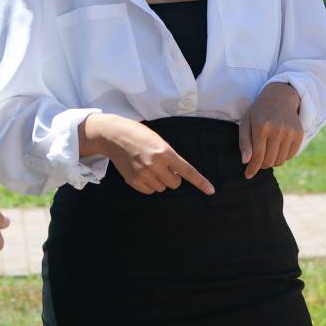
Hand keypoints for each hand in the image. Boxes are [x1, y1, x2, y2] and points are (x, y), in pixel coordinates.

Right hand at [77, 114, 214, 195]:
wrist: (114, 136)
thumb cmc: (139, 135)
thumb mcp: (158, 141)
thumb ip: (169, 157)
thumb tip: (177, 175)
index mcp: (165, 152)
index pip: (187, 171)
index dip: (200, 182)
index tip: (211, 191)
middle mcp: (155, 165)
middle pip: (175, 183)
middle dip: (172, 177)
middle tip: (164, 167)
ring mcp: (144, 174)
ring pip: (162, 188)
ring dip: (160, 181)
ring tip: (149, 167)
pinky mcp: (133, 181)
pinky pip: (149, 191)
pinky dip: (149, 185)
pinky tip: (142, 172)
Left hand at [238, 82, 302, 178]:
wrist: (280, 96)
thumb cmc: (259, 111)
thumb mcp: (246, 122)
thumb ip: (244, 142)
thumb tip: (246, 161)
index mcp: (261, 127)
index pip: (257, 157)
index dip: (252, 169)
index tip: (248, 175)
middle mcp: (277, 130)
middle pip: (269, 161)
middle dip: (261, 165)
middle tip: (257, 160)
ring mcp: (290, 132)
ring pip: (280, 160)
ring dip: (272, 161)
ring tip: (267, 152)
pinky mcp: (299, 134)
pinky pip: (290, 155)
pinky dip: (283, 156)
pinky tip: (277, 147)